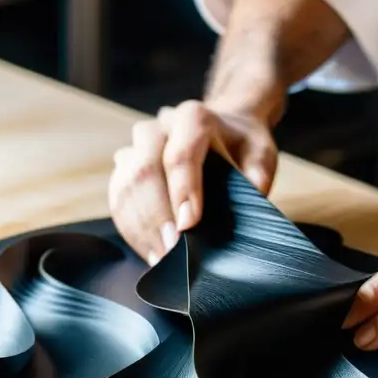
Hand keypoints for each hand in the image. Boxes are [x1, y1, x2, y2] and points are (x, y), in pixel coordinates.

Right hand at [108, 100, 277, 264]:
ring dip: (140, 227)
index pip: (180, 155)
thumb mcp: (260, 155)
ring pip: (126, 186)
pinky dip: (131, 228)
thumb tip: (246, 204)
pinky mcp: (125, 167)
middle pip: (145, 170)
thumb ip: (256, 176)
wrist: (222, 130)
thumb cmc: (241, 147)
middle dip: (156, 217)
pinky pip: (118, 198)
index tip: (188, 226)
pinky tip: (148, 250)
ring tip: (160, 259)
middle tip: (171, 251)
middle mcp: (159, 127)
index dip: (181, 191)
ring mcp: (136, 146)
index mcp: (193, 118)